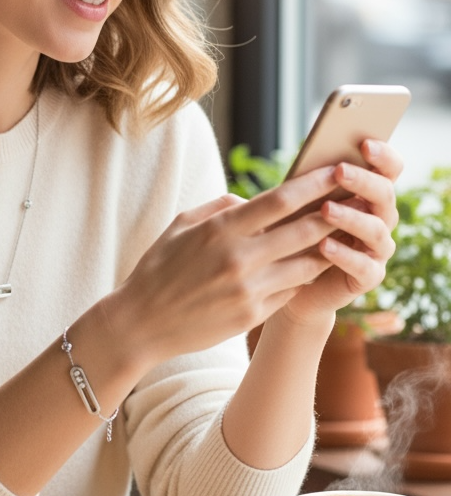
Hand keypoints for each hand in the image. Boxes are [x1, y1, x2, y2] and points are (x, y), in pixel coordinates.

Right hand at [109, 165, 347, 365]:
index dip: (312, 184)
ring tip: (345, 233)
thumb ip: (220, 207)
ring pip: (305, 265)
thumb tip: (252, 200)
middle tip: (355, 199)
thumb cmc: (158, 268)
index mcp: (220, 229)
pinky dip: (302, 278)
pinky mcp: (252, 316)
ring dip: (327, 248)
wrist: (141, 323)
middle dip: (334, 213)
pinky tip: (313, 267)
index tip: (334, 171)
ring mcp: (248, 290)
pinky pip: (290, 292)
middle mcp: (238, 259)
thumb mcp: (181, 225)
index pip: (279, 201)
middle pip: (303, 231)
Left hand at [278, 139, 401, 327]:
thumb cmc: (293, 228)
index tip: (364, 143)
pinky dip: (344, 255)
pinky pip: (364, 266)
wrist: (285, 277)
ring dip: (351, 216)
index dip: (383, 156)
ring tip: (325, 209)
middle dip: (363, 181)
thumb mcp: (299, 200)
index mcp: (370, 193)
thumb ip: (312, 180)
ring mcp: (377, 249)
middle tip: (339, 171)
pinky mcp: (368, 277)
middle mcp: (380, 218)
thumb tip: (312, 155)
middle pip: (385, 195)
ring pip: (376, 229)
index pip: (390, 169)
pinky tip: (323, 245)